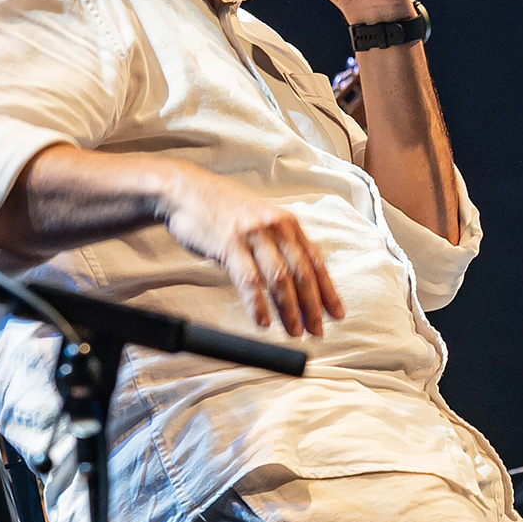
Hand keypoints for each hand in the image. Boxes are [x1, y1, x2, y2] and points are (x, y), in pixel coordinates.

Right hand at [157, 163, 345, 339]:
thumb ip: (279, 244)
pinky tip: (263, 322)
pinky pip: (249, 280)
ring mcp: (253, 235)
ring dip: (289, 309)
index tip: (336, 314)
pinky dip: (258, 304)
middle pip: (302, 273)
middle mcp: (275, 227)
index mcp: (287, 223)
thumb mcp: (261, 219)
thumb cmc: (223, 208)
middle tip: (317, 331)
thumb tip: (297, 279)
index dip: (328, 290)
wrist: (186, 190)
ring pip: (280, 278)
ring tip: (294, 332)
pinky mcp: (230, 244)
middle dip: (312, 306)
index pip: (315, 261)